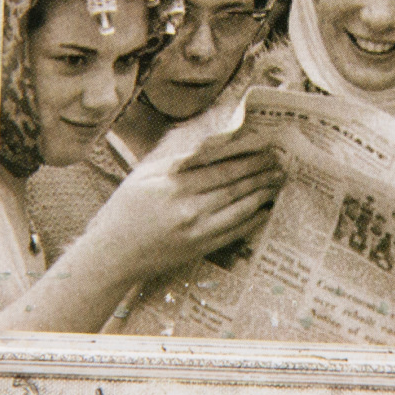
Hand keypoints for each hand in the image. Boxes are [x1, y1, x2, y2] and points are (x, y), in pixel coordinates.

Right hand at [92, 132, 285, 275]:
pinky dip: (252, 222)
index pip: (221, 167)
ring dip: (262, 195)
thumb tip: (207, 140)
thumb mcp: (144, 175)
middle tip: (281, 163)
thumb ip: (177, 158)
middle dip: (261, 174)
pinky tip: (265, 211)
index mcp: (174, 185)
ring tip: (277, 182)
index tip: (266, 149)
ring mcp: (195, 231)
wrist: (113, 254)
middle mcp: (188, 207)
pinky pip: (234, 233)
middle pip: (234, 186)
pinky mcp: (199, 249)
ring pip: (239, 209)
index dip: (248, 158)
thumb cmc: (126, 210)